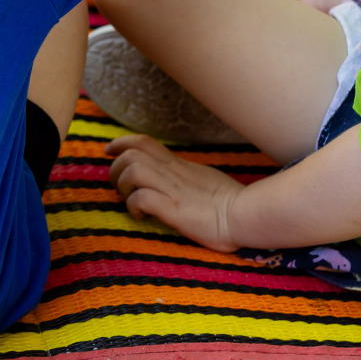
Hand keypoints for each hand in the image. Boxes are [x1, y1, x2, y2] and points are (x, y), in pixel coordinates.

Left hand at [107, 133, 245, 250]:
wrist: (251, 216)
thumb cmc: (233, 203)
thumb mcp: (204, 178)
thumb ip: (184, 174)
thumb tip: (168, 177)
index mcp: (180, 165)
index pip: (144, 142)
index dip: (121, 143)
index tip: (109, 151)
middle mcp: (173, 174)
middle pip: (131, 153)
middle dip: (115, 168)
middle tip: (118, 186)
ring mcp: (174, 191)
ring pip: (133, 170)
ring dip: (122, 185)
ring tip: (129, 200)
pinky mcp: (175, 211)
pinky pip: (142, 199)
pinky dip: (133, 206)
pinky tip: (142, 216)